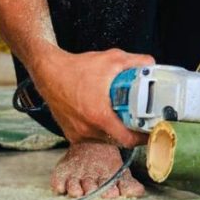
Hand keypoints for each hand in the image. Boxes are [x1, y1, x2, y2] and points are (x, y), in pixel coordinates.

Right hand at [32, 48, 153, 146]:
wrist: (48, 72)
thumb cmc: (77, 68)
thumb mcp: (111, 59)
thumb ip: (135, 62)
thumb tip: (151, 64)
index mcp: (100, 116)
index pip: (128, 140)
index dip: (143, 138)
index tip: (151, 132)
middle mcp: (88, 129)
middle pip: (118, 139)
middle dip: (130, 131)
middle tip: (139, 121)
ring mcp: (78, 133)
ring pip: (105, 139)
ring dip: (115, 131)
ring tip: (122, 116)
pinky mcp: (71, 133)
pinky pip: (92, 136)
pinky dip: (101, 129)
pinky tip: (104, 116)